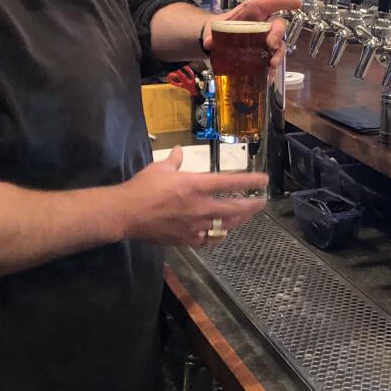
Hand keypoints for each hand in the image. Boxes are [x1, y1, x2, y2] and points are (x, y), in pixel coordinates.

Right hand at [116, 146, 266, 246]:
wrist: (126, 214)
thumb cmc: (142, 187)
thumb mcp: (159, 168)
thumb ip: (174, 160)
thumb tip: (178, 150)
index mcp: (196, 185)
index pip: (230, 182)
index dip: (250, 181)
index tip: (264, 180)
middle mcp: (201, 207)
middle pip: (235, 208)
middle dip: (252, 205)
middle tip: (262, 202)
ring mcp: (195, 226)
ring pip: (226, 225)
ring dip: (239, 220)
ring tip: (246, 216)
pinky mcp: (187, 239)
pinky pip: (210, 239)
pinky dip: (219, 235)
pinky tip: (222, 233)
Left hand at [202, 0, 299, 69]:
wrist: (216, 41)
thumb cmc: (221, 27)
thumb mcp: (215, 27)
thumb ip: (212, 33)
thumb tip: (209, 42)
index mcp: (253, 11)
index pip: (270, 3)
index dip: (284, 2)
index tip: (297, 3)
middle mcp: (263, 24)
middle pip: (278, 25)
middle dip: (277, 34)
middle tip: (271, 44)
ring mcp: (265, 39)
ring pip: (279, 44)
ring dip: (278, 54)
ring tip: (273, 64)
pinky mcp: (264, 53)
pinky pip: (273, 58)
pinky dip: (273, 67)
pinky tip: (270, 75)